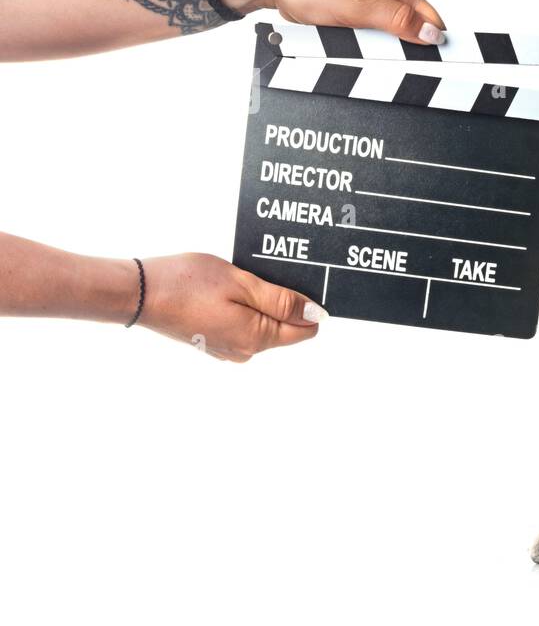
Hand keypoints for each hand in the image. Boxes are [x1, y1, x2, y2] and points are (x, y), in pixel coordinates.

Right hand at [139, 253, 324, 361]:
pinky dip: (241, 307)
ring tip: (237, 279)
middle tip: (258, 274)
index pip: (306, 329)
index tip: (293, 280)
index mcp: (258, 338)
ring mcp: (227, 349)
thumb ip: (282, 301)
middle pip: (285, 327)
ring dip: (259, 302)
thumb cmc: (187, 283)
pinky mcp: (212, 341)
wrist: (137, 293)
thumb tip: (316, 315)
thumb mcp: (242, 283)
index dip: (307, 304)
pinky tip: (224, 289)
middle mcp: (246, 351)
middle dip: (282, 300)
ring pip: (262, 324)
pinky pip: (242, 324)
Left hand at [214, 0, 446, 44]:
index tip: (435, 67)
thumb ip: (398, 20)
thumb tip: (433, 34)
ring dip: (378, 49)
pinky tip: (348, 42)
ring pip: (389, 36)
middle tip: (382, 57)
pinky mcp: (355, 10)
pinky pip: (370, 35)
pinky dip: (362, 45)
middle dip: (402, 50)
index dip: (435, 44)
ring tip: (357, 45)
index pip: (431, 20)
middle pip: (412, 30)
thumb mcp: (358, 7)